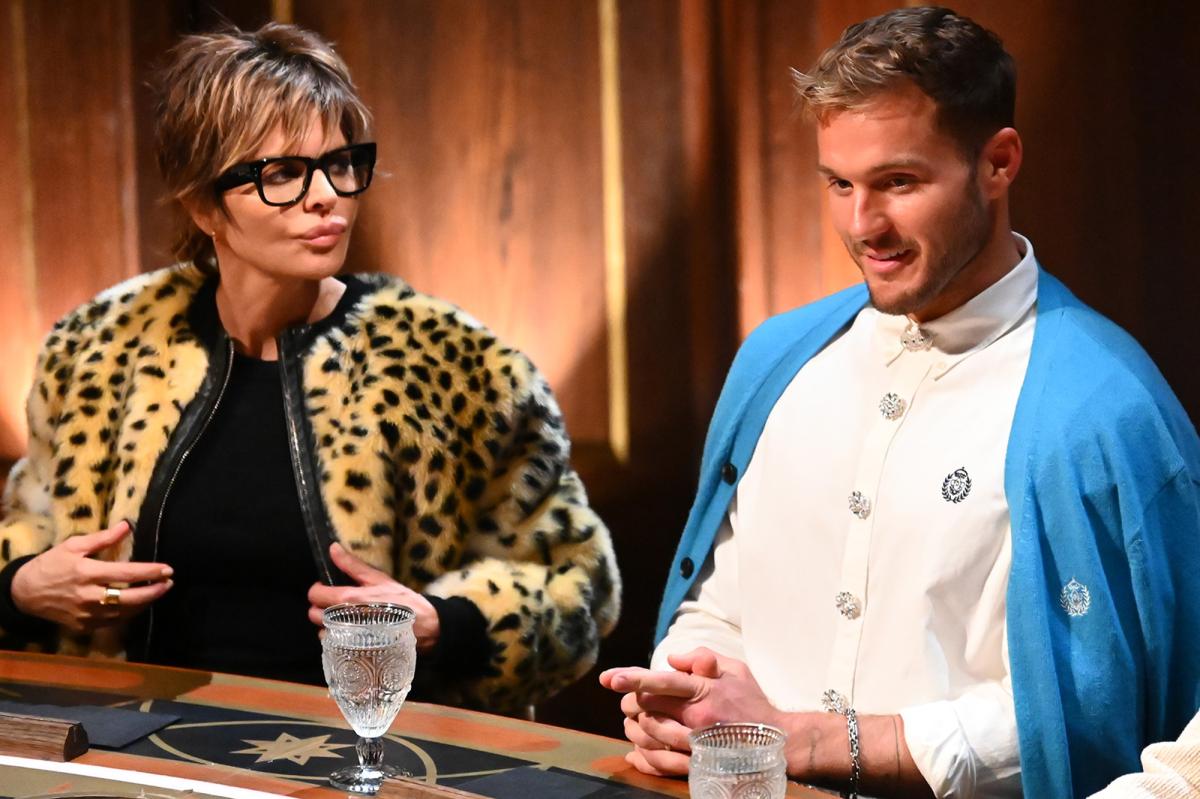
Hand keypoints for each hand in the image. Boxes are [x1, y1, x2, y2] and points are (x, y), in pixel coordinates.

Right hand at [10, 520, 173, 633]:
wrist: (26, 593)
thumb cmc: (51, 564)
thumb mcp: (73, 546)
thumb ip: (102, 538)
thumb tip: (126, 525)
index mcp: (87, 573)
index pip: (126, 573)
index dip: (150, 572)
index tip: (168, 569)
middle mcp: (88, 596)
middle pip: (130, 598)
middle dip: (154, 591)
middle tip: (169, 583)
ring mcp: (86, 614)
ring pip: (124, 612)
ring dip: (145, 603)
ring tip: (158, 591)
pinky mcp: (84, 626)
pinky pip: (113, 622)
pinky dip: (129, 613)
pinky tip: (138, 604)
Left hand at [307, 542, 439, 652]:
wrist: (424, 627)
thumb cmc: (403, 601)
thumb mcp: (379, 579)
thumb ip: (352, 565)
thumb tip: (333, 549)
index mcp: (348, 598)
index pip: (314, 595)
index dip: (318, 590)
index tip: (328, 589)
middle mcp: (343, 619)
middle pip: (314, 615)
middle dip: (321, 609)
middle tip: (337, 605)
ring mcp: (347, 638)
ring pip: (322, 632)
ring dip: (329, 627)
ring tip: (346, 621)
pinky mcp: (353, 652)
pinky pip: (334, 646)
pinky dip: (338, 640)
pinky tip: (352, 634)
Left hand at [600, 648, 782, 776]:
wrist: (777, 741)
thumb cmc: (751, 701)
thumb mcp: (733, 668)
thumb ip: (701, 657)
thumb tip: (671, 658)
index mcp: (704, 689)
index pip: (661, 681)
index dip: (632, 678)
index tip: (608, 678)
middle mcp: (697, 716)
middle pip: (647, 707)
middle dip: (631, 701)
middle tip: (628, 700)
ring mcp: (697, 743)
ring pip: (649, 734)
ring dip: (635, 727)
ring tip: (633, 723)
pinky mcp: (697, 763)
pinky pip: (660, 763)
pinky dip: (643, 757)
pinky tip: (635, 752)